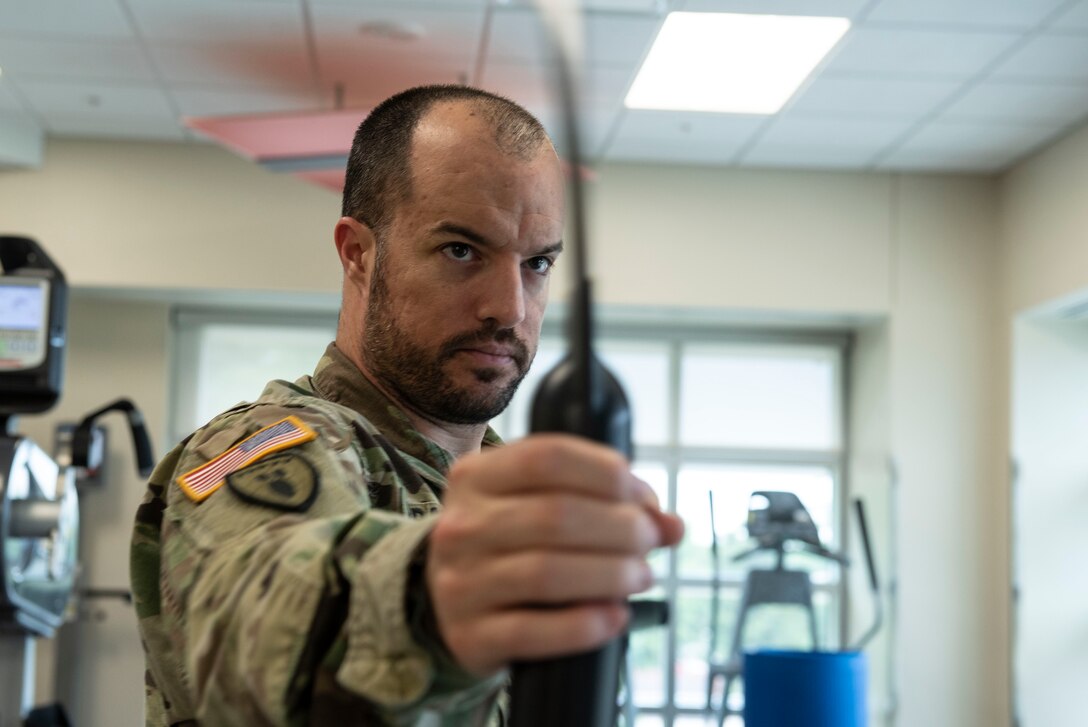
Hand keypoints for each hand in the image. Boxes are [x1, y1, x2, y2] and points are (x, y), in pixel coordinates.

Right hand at [426, 434, 684, 675]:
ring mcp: (459, 583)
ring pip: (546, 573)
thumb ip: (603, 501)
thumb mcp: (541, 504)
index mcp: (476, 476)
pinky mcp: (469, 636)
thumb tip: (672, 525)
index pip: (548, 457)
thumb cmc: (512, 542)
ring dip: (610, 574)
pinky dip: (585, 625)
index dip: (608, 474)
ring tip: (641, 576)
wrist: (451, 602)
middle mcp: (461, 525)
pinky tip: (615, 618)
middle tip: (651, 541)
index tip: (643, 499)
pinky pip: (533, 632)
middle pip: (555, 516)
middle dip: (620, 528)